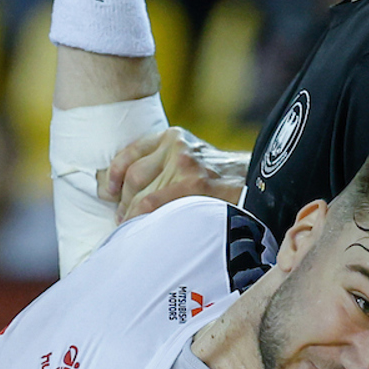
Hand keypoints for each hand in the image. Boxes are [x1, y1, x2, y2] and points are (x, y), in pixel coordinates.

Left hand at [104, 127, 241, 221]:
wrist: (260, 188)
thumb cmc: (223, 182)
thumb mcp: (194, 159)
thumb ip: (164, 164)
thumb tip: (118, 187)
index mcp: (174, 137)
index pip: (131, 152)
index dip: (114, 175)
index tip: (108, 192)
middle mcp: (177, 147)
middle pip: (134, 177)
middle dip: (123, 202)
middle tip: (123, 220)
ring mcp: (185, 166)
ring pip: (141, 195)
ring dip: (131, 216)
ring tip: (133, 229)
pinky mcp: (193, 185)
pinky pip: (152, 206)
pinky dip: (142, 220)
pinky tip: (142, 231)